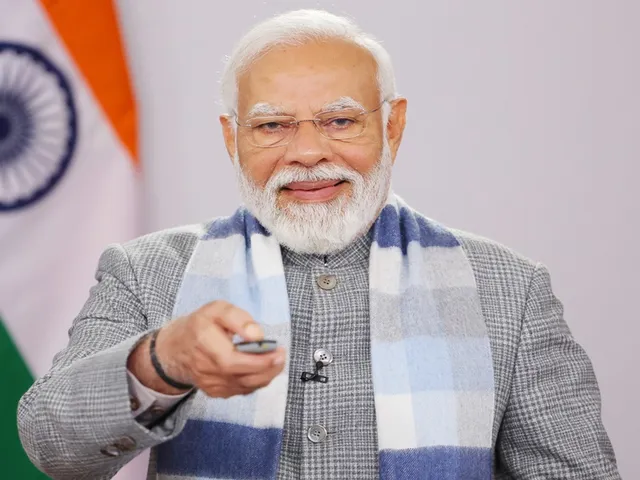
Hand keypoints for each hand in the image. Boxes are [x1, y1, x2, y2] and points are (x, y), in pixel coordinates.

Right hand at [128, 300, 285, 397]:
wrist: (177, 349)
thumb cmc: (200, 325)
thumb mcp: (217, 309)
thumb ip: (238, 318)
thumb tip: (257, 335)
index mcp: (204, 342)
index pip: (232, 360)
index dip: (258, 360)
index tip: (277, 351)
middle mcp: (205, 367)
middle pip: (242, 376)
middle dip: (268, 367)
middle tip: (281, 355)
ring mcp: (210, 384)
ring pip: (246, 386)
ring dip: (267, 375)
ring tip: (277, 360)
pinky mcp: (216, 392)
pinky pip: (242, 390)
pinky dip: (257, 380)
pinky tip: (263, 368)